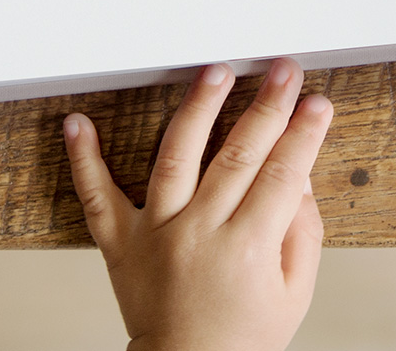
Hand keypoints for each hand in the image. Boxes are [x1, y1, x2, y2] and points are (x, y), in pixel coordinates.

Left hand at [64, 59, 333, 350]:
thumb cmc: (241, 338)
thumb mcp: (295, 291)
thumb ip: (301, 231)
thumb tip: (300, 177)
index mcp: (247, 249)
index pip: (282, 174)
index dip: (303, 134)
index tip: (316, 104)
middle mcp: (199, 233)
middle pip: (237, 155)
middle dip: (267, 106)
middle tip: (283, 72)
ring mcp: (156, 233)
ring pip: (175, 157)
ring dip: (197, 108)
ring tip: (214, 73)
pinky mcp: (121, 242)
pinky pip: (97, 195)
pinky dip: (84, 157)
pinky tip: (80, 123)